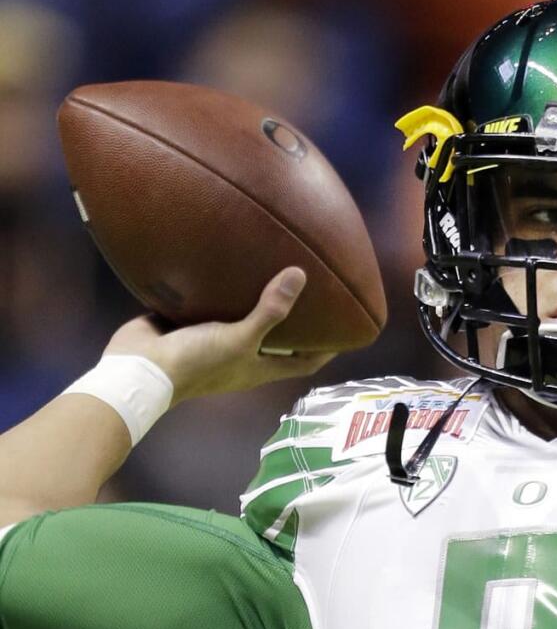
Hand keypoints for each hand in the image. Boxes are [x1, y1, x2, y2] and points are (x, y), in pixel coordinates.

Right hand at [103, 267, 335, 406]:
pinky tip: (227, 259)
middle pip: (276, 337)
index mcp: (259, 366)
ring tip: (272, 264)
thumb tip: (300, 276)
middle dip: (293, 316)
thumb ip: (270, 311)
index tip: (346, 327)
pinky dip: (217, 286)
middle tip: (313, 283)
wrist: (138, 369)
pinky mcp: (187, 323)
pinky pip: (208, 303)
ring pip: (240, 316)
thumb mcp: (241, 338)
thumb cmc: (198, 362)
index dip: (327, 348)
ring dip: (253, 297)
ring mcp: (213, 338)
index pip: (305, 361)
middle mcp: (240, 353)